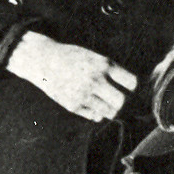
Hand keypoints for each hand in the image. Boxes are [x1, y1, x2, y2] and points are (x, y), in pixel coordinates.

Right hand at [5, 31, 137, 122]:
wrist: (43, 59)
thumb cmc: (72, 58)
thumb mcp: (94, 57)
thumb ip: (110, 72)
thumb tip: (127, 91)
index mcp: (103, 64)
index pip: (130, 82)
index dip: (129, 86)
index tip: (125, 86)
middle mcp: (95, 79)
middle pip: (121, 101)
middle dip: (119, 101)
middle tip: (113, 97)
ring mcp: (83, 93)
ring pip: (109, 112)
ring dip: (109, 109)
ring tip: (101, 101)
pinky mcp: (73, 105)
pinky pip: (94, 116)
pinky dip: (96, 113)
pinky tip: (89, 103)